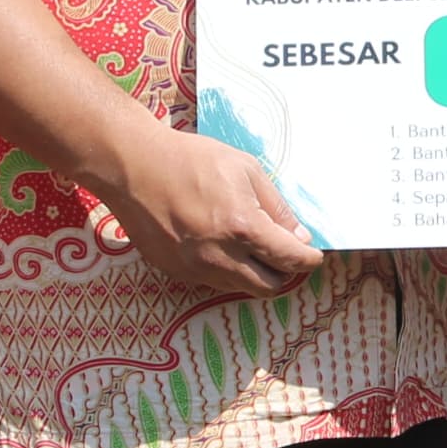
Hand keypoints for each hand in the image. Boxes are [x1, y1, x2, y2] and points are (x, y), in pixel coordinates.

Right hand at [98, 127, 318, 295]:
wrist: (134, 167)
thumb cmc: (191, 160)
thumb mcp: (245, 169)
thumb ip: (277, 207)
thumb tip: (299, 237)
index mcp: (243, 226)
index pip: (291, 260)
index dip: (309, 259)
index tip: (312, 254)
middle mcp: (220, 256)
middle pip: (271, 287)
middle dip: (284, 271)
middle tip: (283, 251)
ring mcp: (196, 269)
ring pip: (242, 288)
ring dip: (254, 271)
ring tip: (248, 242)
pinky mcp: (177, 273)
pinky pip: (214, 282)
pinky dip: (227, 269)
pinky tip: (218, 242)